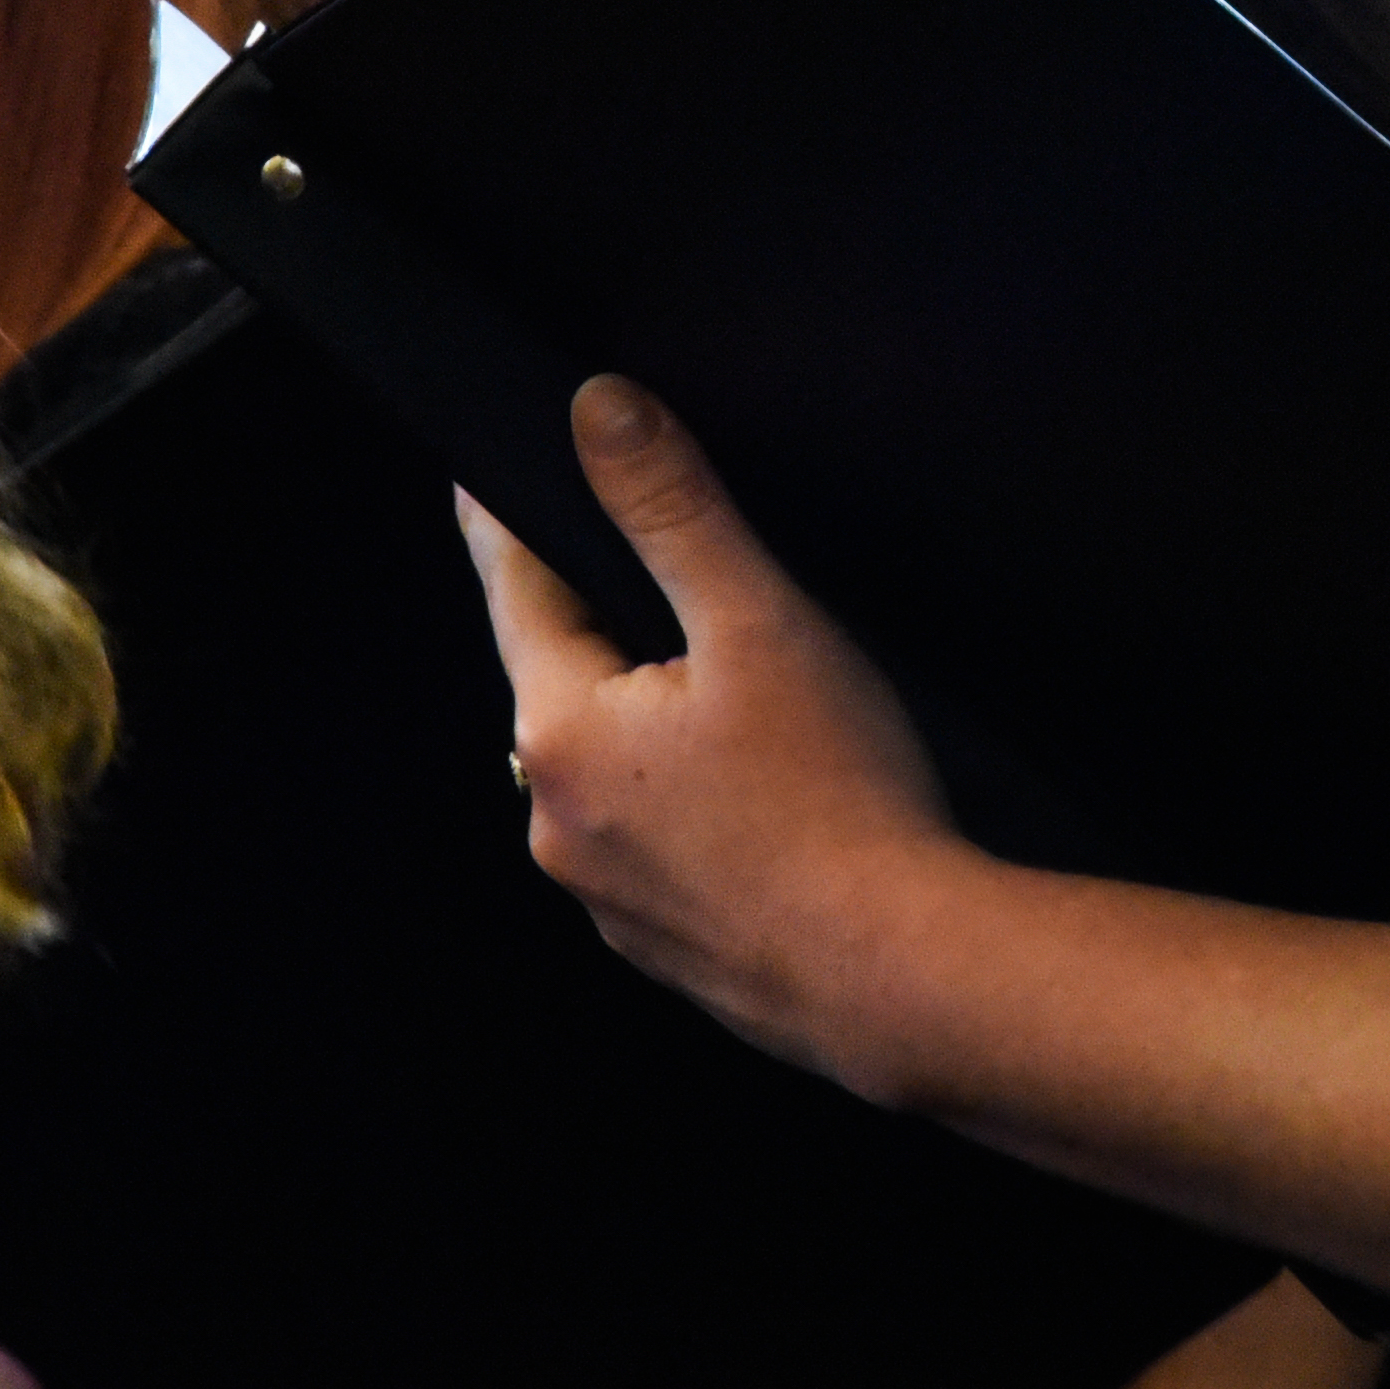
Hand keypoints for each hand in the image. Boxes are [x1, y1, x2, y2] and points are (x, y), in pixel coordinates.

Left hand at [466, 377, 975, 1095]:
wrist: (901, 977)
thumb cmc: (838, 800)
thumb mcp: (758, 621)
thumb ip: (672, 507)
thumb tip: (598, 410)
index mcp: (559, 730)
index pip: (513, 588)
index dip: (511, 519)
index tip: (488, 471)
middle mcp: (555, 821)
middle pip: (559, 678)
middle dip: (596, 619)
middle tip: (648, 567)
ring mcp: (605, 895)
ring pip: (605, 767)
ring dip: (644, 718)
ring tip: (732, 688)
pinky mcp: (662, 942)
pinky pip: (650, 839)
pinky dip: (683, 800)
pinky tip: (760, 793)